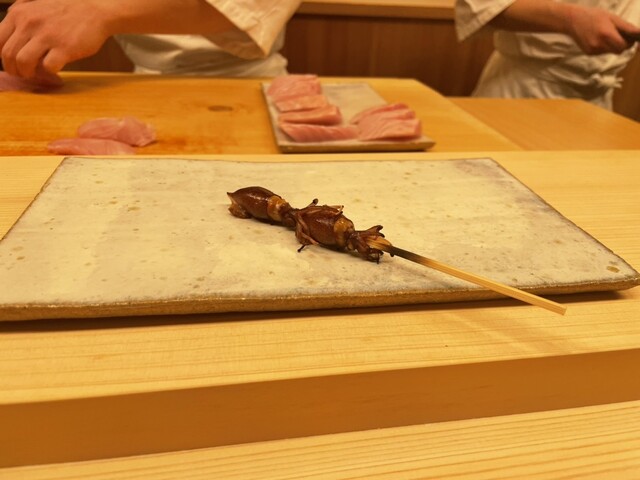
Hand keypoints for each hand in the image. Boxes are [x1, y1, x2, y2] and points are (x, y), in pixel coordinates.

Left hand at [0, 0, 114, 79]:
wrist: (95, 11)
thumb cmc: (68, 10)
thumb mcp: (36, 4)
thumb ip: (20, 14)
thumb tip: (8, 30)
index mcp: (20, 14)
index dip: (3, 57)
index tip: (12, 63)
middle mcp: (30, 23)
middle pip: (8, 55)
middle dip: (14, 70)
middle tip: (24, 74)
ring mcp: (47, 36)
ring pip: (24, 62)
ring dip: (28, 73)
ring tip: (36, 74)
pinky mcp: (65, 48)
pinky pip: (48, 67)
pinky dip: (50, 73)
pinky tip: (55, 70)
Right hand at [567, 6, 638, 53]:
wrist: (573, 20)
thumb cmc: (594, 16)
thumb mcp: (612, 18)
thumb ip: (626, 27)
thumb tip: (639, 33)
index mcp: (606, 34)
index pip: (623, 46)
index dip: (629, 43)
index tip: (630, 38)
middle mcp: (599, 45)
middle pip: (618, 51)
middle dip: (622, 45)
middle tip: (620, 36)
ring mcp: (593, 50)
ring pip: (610, 52)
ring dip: (612, 45)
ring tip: (606, 34)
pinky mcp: (588, 53)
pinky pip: (602, 52)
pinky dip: (604, 47)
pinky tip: (598, 38)